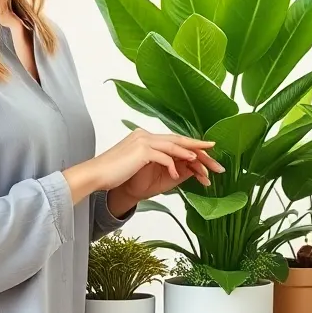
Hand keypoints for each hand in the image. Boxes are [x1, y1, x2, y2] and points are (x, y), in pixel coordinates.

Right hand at [64, 129, 224, 203]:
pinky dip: (173, 165)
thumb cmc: (119, 177)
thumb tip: (187, 169)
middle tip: (215, 153)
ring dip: (190, 155)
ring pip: (174, 146)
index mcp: (146, 138)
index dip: (192, 145)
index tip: (209, 150)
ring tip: (204, 163)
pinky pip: (163, 157)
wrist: (96, 177)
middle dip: (198, 147)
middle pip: (178, 140)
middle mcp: (145, 135)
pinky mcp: (141, 150)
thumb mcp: (146, 172)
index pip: (174, 140)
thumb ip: (165, 167)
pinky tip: (179, 174)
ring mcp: (143, 141)